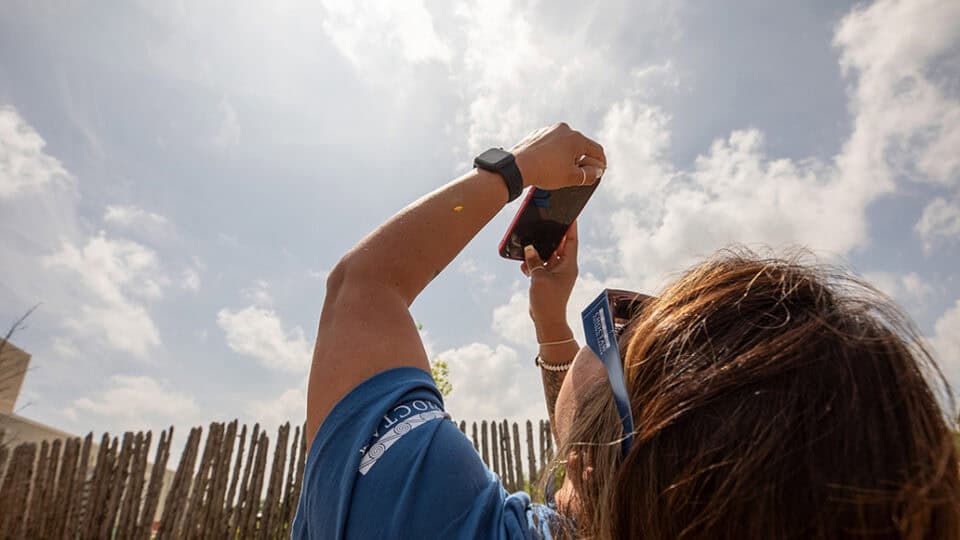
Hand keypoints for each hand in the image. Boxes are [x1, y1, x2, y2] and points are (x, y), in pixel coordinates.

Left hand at [512, 123, 606, 189]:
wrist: (518, 166)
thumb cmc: (545, 171)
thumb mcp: (572, 178)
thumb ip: (589, 175)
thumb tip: (598, 171)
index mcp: (576, 138)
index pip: (597, 150)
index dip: (601, 163)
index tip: (601, 171)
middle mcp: (564, 130)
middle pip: (581, 146)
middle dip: (584, 160)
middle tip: (583, 174)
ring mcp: (549, 130)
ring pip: (565, 144)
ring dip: (568, 156)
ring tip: (563, 171)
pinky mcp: (537, 134)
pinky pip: (551, 144)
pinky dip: (554, 153)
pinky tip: (550, 165)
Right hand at [521, 220, 579, 339]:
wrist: (547, 321)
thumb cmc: (548, 301)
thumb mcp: (539, 277)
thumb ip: (534, 260)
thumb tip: (529, 248)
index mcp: (569, 265)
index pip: (571, 241)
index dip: (571, 227)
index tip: (570, 215)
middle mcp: (565, 267)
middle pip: (559, 246)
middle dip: (551, 237)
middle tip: (545, 224)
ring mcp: (557, 274)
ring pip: (548, 255)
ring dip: (538, 252)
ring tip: (528, 246)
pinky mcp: (548, 279)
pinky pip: (541, 265)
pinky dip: (533, 263)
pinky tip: (524, 264)